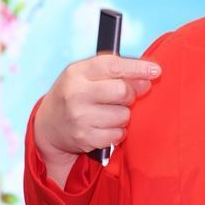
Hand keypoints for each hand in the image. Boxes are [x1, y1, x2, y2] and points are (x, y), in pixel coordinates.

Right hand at [34, 55, 161, 186]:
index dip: (138, 68)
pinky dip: (118, 131)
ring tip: (109, 113)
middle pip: (122, 91)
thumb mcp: (85, 75)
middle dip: (131, 94)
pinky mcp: (85, 138)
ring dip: (123, 115)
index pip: (113, 66)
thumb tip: (148, 78)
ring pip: (123, 115)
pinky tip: (105, 126)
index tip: (156, 70)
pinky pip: (118, 134)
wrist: (49, 126)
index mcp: (77, 72)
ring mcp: (79, 118)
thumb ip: (114, 71)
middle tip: (125, 96)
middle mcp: (76, 94)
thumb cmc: (75, 94)